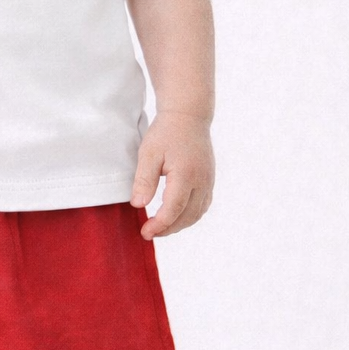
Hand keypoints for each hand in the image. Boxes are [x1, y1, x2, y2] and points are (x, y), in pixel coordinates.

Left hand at [129, 111, 214, 239]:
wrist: (188, 116)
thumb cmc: (166, 133)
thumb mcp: (149, 154)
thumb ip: (144, 180)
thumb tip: (139, 205)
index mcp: (186, 174)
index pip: (174, 209)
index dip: (160, 224)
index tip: (145, 232)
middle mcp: (202, 181)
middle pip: (187, 216)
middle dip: (168, 229)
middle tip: (148, 233)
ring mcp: (208, 181)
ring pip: (197, 214)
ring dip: (179, 224)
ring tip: (160, 227)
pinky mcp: (209, 180)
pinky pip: (202, 206)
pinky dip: (189, 216)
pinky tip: (175, 216)